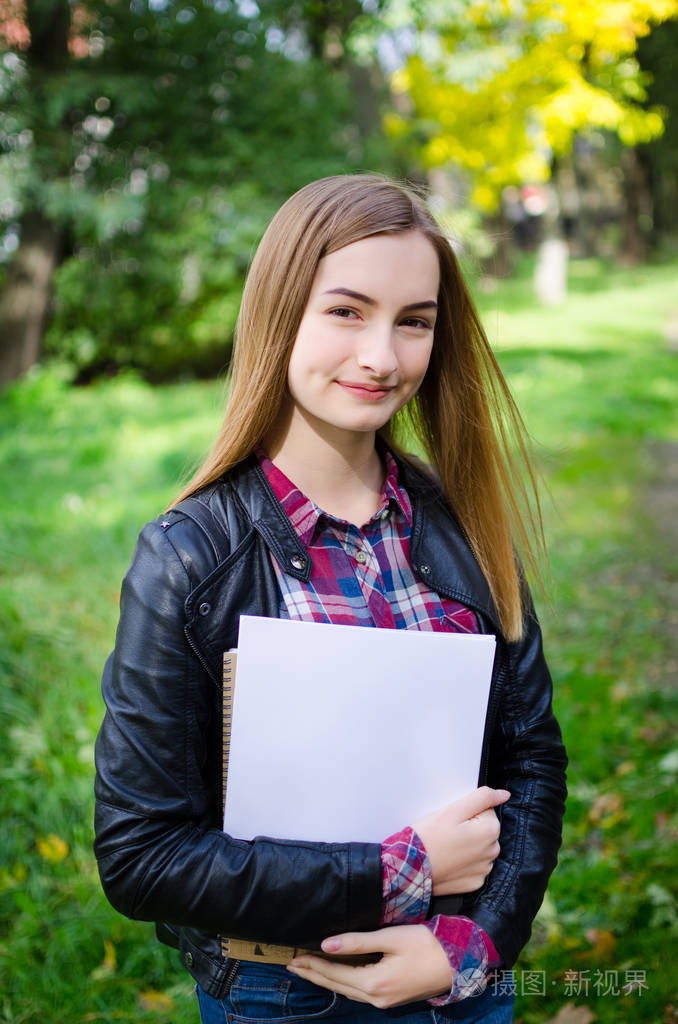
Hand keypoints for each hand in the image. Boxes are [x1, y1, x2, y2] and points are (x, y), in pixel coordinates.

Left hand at [288, 925, 451, 1007]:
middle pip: (337, 986)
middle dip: (314, 975)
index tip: (295, 957)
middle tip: (293, 966)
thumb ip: (357, 942)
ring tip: (309, 969)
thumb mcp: (391, 938)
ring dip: (327, 980)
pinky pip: (360, 992)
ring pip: (348, 991)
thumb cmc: (426, 945)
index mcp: (374, 983)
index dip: (314, 965)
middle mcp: (377, 998)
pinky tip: (337, 976)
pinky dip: (344, 983)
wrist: (459, 962)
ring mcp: (385, 1001)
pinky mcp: (392, 998)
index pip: (335, 973)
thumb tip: (326, 944)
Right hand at [414, 786, 509, 894]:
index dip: (468, 812)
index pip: (486, 810)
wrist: (411, 869)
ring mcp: (484, 870)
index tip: (453, 820)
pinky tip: (449, 859)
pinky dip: (464, 862)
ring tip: (447, 846)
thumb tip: (504, 795)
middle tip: (448, 832)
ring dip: (468, 844)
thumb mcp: (453, 810)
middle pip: (485, 829)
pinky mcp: (475, 883)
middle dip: (470, 827)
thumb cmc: (429, 837)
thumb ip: (482, 798)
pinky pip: (474, 865)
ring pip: (480, 847)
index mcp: (490, 832)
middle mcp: (492, 853)